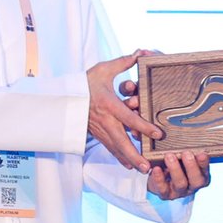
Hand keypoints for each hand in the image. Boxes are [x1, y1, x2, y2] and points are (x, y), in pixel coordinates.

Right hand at [87, 52, 160, 172]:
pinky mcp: (97, 133)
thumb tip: (141, 52)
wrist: (64, 96)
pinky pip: (110, 148)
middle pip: (121, 141)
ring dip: (129, 160)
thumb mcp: (103, 69)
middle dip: (135, 155)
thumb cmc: (85, 82)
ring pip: (116, 148)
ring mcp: (100, 129)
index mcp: (108, 104)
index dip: (143, 126)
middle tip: (147, 166)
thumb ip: (123, 63)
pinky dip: (119, 157)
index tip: (158, 133)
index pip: (129, 118)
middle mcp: (105, 120)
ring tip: (142, 170)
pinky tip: (129, 166)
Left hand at [147, 150, 210, 200]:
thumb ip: (187, 151)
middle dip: (191, 166)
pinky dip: (159, 178)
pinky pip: (163, 189)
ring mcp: (179, 192)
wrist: (159, 176)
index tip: (201, 153)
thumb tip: (190, 135)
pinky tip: (156, 168)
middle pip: (196, 180)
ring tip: (169, 156)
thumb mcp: (183, 157)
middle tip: (186, 153)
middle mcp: (192, 186)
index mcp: (201, 176)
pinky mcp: (165, 194)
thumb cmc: (176, 163)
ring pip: (180, 184)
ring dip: (175, 169)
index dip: (204, 163)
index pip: (205, 170)